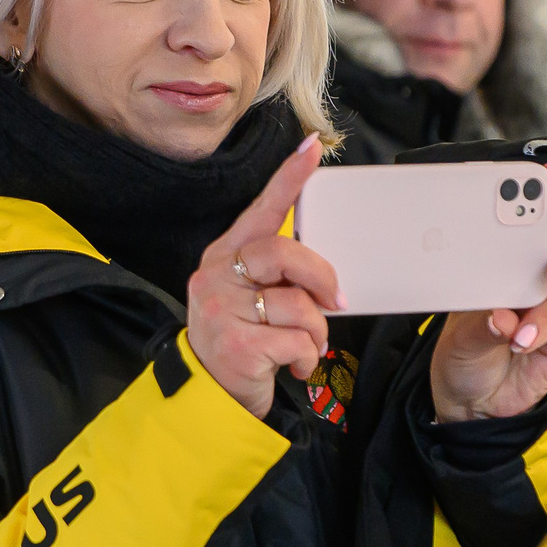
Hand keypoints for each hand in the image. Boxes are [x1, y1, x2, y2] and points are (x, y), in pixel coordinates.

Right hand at [186, 135, 343, 418]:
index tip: (311, 149)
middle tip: (336, 300)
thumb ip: (277, 275)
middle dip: (321, 278)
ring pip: (299, 304)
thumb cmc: (241, 341)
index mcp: (224, 256)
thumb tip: (325, 269)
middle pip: (285, 252)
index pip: (260, 210)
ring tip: (304, 346)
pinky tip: (293, 367)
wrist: (210, 398)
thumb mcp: (250, 298)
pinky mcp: (237, 346)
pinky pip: (297, 341)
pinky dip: (307, 358)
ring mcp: (222, 310)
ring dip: (316, 332)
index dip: (288, 178)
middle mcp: (216, 276)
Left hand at [429, 159, 546, 422]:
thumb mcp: (458, 335)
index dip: (542, 194)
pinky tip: (518, 340)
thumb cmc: (462, 356)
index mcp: (497, 267)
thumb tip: (498, 314)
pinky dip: (539, 330)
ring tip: (515, 330)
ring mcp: (544, 309)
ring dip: (541, 309)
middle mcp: (525, 283)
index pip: (522, 226)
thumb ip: (479, 322)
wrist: (470, 405)